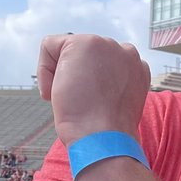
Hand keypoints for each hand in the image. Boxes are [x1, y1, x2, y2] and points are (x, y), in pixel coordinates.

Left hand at [36, 34, 150, 146]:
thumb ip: (110, 84)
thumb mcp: (117, 101)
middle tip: (83, 103)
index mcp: (137, 67)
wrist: (104, 137)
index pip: (102, 65)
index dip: (91, 86)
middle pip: (84, 56)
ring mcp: (107, 45)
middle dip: (77, 77)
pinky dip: (44, 69)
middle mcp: (126, 52)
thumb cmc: (107, 130)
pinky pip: (50, 45)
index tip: (95, 105)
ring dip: (63, 74)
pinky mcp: (84, 43)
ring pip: (67, 51)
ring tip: (72, 98)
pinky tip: (55, 91)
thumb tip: (90, 81)